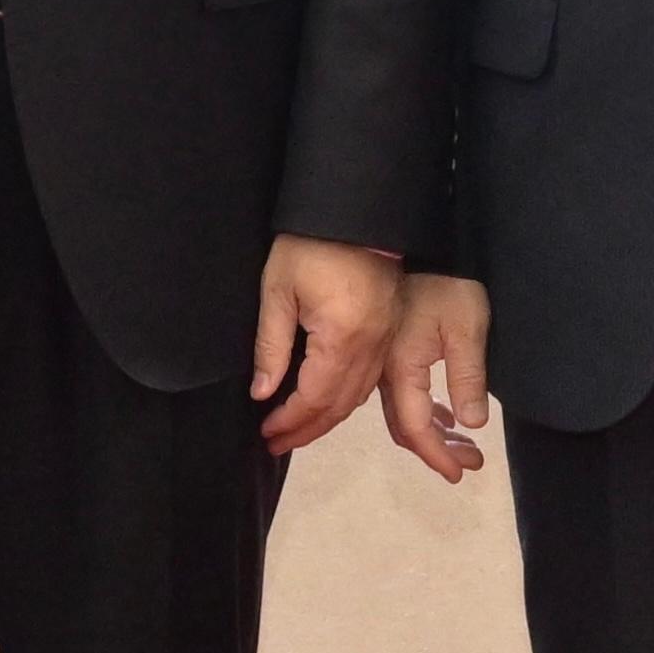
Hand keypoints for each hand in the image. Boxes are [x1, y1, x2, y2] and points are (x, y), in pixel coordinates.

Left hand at [252, 236, 399, 453]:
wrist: (358, 210)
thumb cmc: (310, 244)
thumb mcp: (278, 289)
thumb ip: (271, 346)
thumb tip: (262, 394)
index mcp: (343, 337)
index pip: (315, 397)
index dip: (289, 420)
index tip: (266, 432)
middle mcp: (372, 346)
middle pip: (339, 405)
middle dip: (307, 429)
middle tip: (277, 442)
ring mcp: (386, 339)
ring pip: (358, 395)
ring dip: (327, 418)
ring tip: (297, 429)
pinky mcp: (390, 329)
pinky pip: (370, 378)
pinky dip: (346, 398)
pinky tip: (326, 401)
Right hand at [377, 273, 492, 481]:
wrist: (421, 246)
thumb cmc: (449, 284)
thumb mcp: (467, 327)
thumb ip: (467, 376)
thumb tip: (472, 424)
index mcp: (403, 368)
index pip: (416, 427)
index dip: (437, 455)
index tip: (461, 473)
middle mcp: (386, 372)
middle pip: (405, 426)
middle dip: (437, 449)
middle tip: (471, 461)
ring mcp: (383, 362)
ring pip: (402, 412)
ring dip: (432, 432)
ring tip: (464, 444)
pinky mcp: (389, 351)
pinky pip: (401, 394)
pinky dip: (424, 411)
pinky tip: (445, 414)